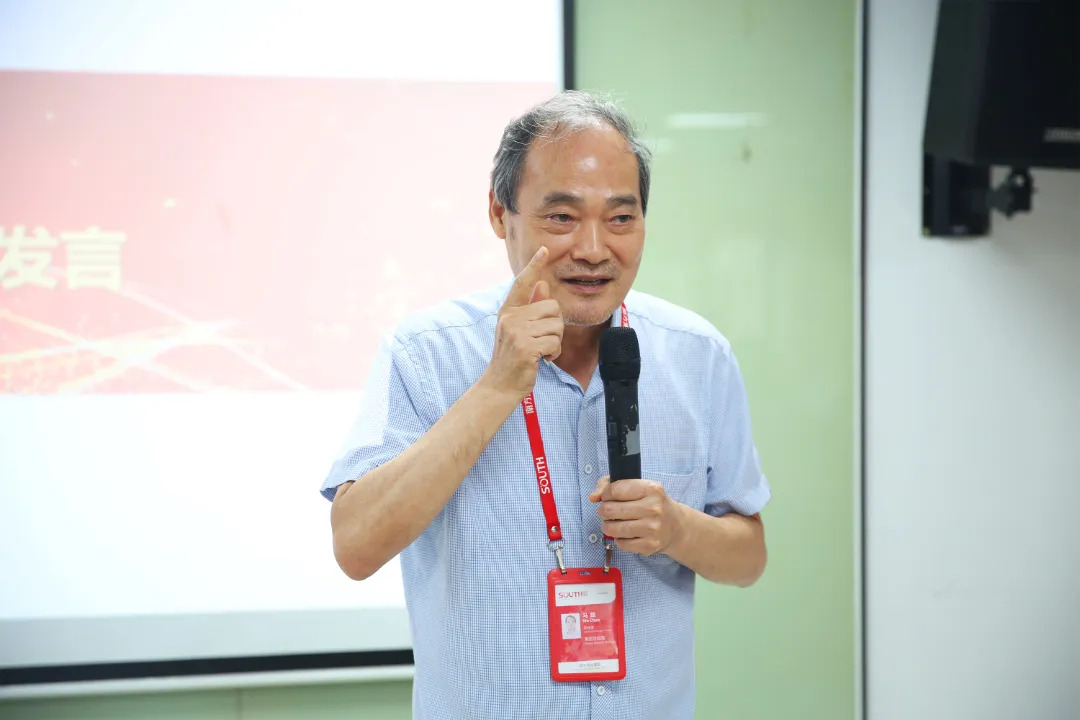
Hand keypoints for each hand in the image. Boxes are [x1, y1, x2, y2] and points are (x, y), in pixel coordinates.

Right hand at [480, 246, 563, 401]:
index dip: (534, 266)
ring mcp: (517, 332)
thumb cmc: (512, 358)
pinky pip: (554, 342)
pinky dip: (554, 353)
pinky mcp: (525, 347)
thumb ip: (530, 308)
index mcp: (508, 311)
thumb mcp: (519, 330)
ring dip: (556, 342)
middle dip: (555, 325)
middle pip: (552, 307)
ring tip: (542, 351)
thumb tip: (543, 285)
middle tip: (544, 341)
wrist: (500, 385)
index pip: (522, 283)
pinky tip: (542, 360)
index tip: (544, 250)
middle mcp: (510, 318)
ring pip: (557, 325)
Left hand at [589, 476, 682, 556]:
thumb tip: (593, 497)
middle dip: (603, 511)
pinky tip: (624, 534)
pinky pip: (621, 544)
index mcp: (651, 489)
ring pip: (612, 528)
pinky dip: (618, 539)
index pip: (615, 490)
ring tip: (612, 523)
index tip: (607, 497)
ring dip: (607, 526)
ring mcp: (652, 528)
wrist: (675, 525)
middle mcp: (653, 508)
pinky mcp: (649, 545)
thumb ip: (611, 485)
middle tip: (607, 511)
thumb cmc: (651, 503)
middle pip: (610, 509)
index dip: (605, 494)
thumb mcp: (637, 487)